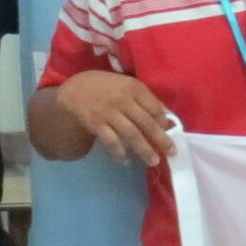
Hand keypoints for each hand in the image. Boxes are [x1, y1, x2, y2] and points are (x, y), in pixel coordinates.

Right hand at [59, 71, 175, 165]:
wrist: (74, 90)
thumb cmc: (105, 87)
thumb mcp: (126, 84)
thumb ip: (145, 98)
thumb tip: (166, 115)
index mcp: (133, 87)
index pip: (155, 107)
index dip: (164, 122)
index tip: (170, 131)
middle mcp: (122, 100)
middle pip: (147, 123)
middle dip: (161, 140)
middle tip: (172, 153)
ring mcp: (109, 113)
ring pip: (132, 135)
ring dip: (144, 150)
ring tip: (153, 161)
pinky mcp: (96, 124)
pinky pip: (112, 142)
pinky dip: (120, 153)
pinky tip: (126, 161)